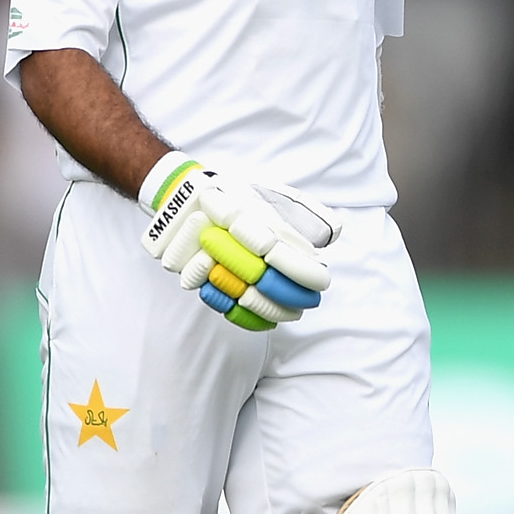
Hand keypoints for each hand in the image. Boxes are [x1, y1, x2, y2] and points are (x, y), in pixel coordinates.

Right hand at [137, 153, 334, 330]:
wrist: (182, 192)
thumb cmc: (236, 196)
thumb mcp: (271, 194)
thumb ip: (303, 213)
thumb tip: (331, 234)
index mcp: (246, 213)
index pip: (280, 253)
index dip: (303, 273)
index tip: (320, 284)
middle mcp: (223, 234)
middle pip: (261, 278)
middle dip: (289, 296)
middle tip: (309, 303)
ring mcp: (201, 254)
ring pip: (239, 294)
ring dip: (269, 309)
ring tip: (291, 313)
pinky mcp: (185, 269)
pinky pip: (217, 301)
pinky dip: (243, 315)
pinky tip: (265, 321)